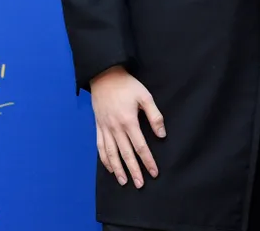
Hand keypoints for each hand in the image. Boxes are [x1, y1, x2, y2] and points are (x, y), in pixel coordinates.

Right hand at [90, 66, 165, 187]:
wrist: (104, 76)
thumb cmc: (127, 86)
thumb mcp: (145, 96)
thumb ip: (154, 116)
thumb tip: (161, 135)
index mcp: (128, 121)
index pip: (140, 146)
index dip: (147, 161)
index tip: (153, 172)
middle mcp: (115, 128)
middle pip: (126, 154)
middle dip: (134, 170)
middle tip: (140, 184)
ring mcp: (105, 129)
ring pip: (111, 154)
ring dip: (118, 169)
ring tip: (125, 181)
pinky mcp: (98, 127)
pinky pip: (100, 147)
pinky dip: (105, 160)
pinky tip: (110, 168)